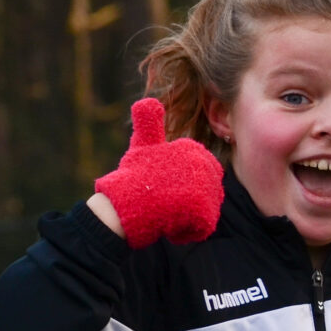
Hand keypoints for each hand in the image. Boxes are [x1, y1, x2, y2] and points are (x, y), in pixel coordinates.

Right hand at [91, 98, 222, 247]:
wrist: (123, 205)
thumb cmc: (132, 177)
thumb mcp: (142, 144)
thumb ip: (148, 122)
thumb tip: (149, 100)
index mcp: (193, 150)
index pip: (203, 175)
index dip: (184, 185)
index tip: (165, 186)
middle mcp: (203, 165)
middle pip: (208, 192)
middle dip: (189, 200)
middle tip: (165, 200)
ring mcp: (205, 188)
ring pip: (205, 210)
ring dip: (187, 214)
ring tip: (166, 209)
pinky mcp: (204, 211)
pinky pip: (203, 226)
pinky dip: (186, 229)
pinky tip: (169, 222)